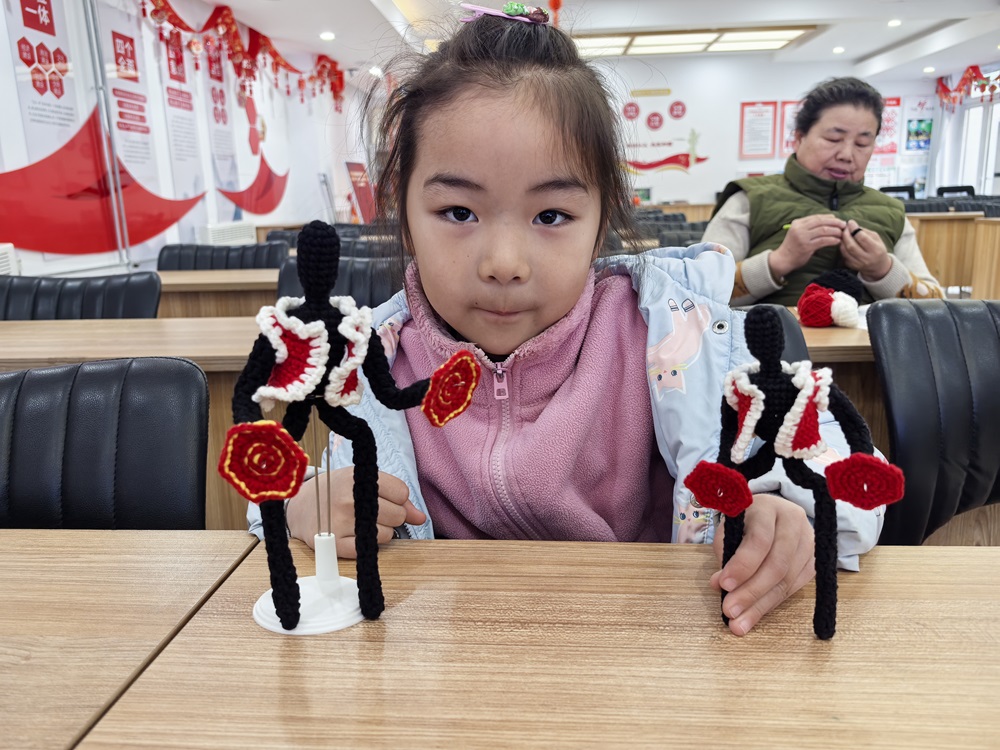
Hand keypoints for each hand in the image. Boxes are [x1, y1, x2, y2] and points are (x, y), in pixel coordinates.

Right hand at [285, 468, 426, 556]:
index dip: (397, 499)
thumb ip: (394, 495)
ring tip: (361, 523)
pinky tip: (355, 535)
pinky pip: (368, 549)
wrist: (299, 506)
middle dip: (391, 516)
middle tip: (372, 512)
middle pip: (397, 515)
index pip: (401, 493)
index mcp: (358, 477)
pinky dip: (366, 545)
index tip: (385, 499)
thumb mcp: (362, 482)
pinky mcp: (335, 544)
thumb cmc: (336, 491)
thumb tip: (420, 517)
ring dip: (380, 532)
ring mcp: (342, 522)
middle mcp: (350, 499)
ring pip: (386, 534)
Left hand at [710, 493, 814, 635]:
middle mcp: (795, 523)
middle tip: (729, 611)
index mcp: (769, 508)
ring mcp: (809, 543)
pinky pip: (792, 589)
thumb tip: (720, 586)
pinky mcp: (813, 563)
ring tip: (738, 623)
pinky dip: (770, 605)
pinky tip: (753, 616)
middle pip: (777, 564)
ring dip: (760, 605)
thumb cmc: (746, 521)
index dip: (742, 564)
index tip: (723, 585)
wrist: (772, 513)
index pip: (760, 540)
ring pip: (787, 581)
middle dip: (751, 591)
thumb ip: (726, 554)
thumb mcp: (731, 528)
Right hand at [769, 215, 846, 278]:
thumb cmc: (793, 247)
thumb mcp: (798, 232)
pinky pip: (823, 241)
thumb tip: (829, 221)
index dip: (829, 218)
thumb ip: (809, 227)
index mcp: (797, 223)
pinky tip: (837, 241)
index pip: (817, 217)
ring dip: (835, 231)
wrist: (783, 259)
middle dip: (835, 222)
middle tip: (844, 225)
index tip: (838, 220)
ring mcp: (802, 237)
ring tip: (842, 234)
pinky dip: (832, 240)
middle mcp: (799, 228)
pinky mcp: (806, 247)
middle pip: (821, 222)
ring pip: (824, 230)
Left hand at [840, 220, 891, 279]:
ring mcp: (858, 264)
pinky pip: (843, 256)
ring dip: (842, 241)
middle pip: (851, 245)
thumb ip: (864, 231)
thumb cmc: (877, 248)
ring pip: (845, 251)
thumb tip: (852, 225)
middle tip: (844, 228)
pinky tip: (844, 243)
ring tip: (843, 234)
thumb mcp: (876, 238)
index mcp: (875, 249)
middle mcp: (866, 258)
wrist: (878, 266)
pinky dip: (842, 248)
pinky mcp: (852, 266)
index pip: (862, 238)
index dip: (854, 229)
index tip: (850, 222)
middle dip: (846, 235)